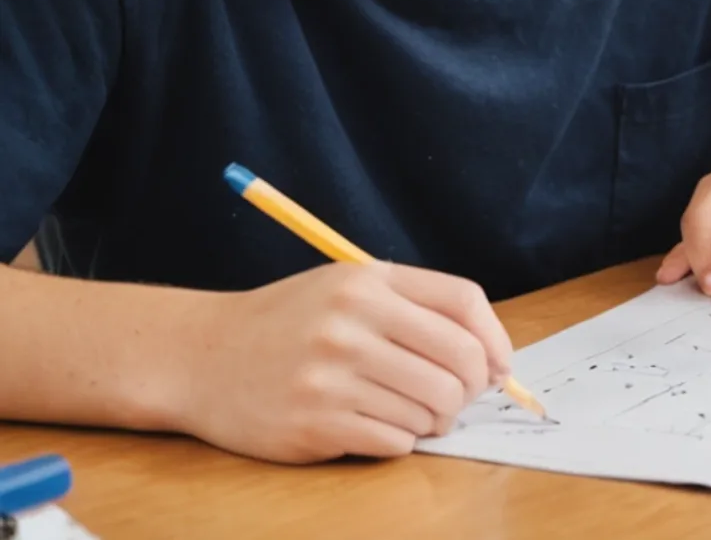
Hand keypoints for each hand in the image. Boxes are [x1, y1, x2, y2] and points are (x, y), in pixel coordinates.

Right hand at [180, 261, 513, 462]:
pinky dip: (400, 440)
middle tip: (457, 400)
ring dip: (434, 419)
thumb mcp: (345, 289)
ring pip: (430, 407)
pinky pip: (395, 440)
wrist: (198, 358)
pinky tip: (377, 427)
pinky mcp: (314, 424)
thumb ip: (414, 308)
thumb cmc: (286, 323)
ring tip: (411, 413)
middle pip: (458, 363)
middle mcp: (351, 324)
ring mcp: (331, 376)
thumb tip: (488, 357)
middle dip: (470, 389)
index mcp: (367, 283)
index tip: (498, 367)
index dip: (495, 340)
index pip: (464, 304)